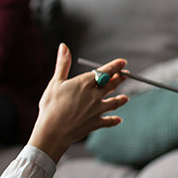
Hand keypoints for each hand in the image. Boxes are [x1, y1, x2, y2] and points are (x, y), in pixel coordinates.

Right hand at [28, 43, 128, 163]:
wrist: (53, 131)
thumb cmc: (51, 105)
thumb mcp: (55, 82)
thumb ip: (62, 64)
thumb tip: (63, 46)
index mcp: (84, 83)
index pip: (104, 72)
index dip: (115, 66)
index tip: (123, 62)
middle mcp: (94, 95)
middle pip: (111, 85)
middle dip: (119, 79)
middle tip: (126, 75)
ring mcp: (97, 110)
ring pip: (114, 103)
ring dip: (120, 99)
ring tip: (125, 97)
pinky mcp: (95, 123)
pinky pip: (108, 121)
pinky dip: (114, 120)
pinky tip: (118, 119)